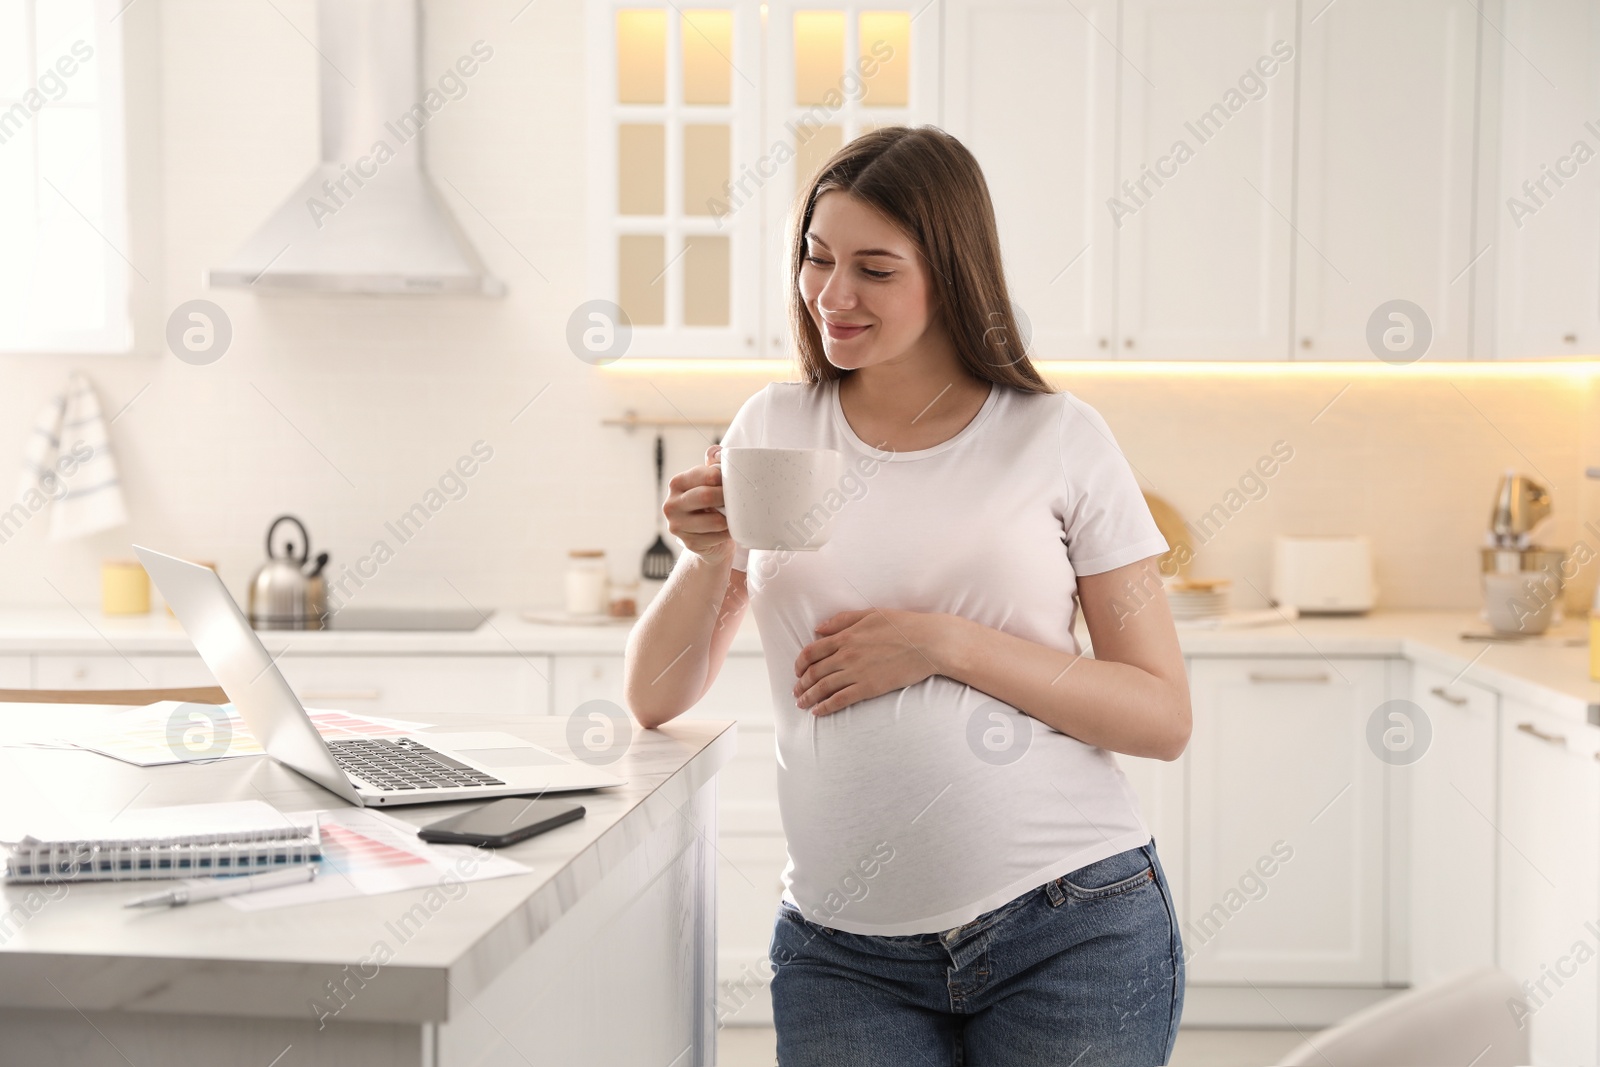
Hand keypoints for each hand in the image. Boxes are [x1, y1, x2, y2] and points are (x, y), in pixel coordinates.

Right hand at [665, 444, 732, 565]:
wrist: (706, 538)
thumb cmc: (710, 504)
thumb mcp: (709, 482)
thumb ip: (713, 464)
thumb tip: (717, 452)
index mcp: (677, 483)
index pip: (703, 475)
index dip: (723, 477)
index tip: (734, 481)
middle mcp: (671, 504)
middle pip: (706, 497)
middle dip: (726, 497)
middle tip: (739, 499)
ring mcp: (677, 526)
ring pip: (714, 521)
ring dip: (730, 518)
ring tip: (734, 514)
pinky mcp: (689, 543)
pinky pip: (717, 537)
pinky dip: (728, 533)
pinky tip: (730, 529)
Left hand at [792, 608, 950, 715]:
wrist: (928, 643)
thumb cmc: (903, 625)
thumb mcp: (870, 614)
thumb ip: (842, 620)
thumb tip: (818, 628)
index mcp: (845, 636)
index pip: (812, 651)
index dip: (800, 663)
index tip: (797, 671)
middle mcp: (846, 654)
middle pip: (814, 672)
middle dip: (801, 684)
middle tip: (796, 692)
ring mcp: (856, 672)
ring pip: (823, 688)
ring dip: (808, 697)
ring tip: (801, 704)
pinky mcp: (868, 688)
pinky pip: (840, 700)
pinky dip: (825, 707)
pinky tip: (818, 712)